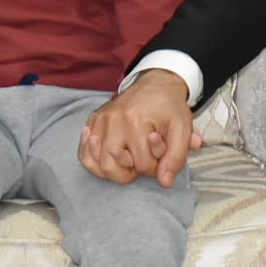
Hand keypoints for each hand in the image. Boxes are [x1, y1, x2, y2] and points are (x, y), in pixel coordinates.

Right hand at [78, 69, 199, 186]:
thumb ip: (176, 157)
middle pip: (111, 168)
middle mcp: (114, 121)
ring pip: (96, 164)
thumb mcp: (182, 129)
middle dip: (129, 173)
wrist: (157, 84)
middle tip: (141, 162)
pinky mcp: (94, 120)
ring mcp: (101, 120)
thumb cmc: (169, 107)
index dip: (155, 168)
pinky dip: (94, 161)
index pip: (142, 165)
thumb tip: (165, 182)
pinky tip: (108, 157)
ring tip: (127, 161)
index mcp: (137, 122)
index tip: (160, 157)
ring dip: (113, 170)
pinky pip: (84, 153)